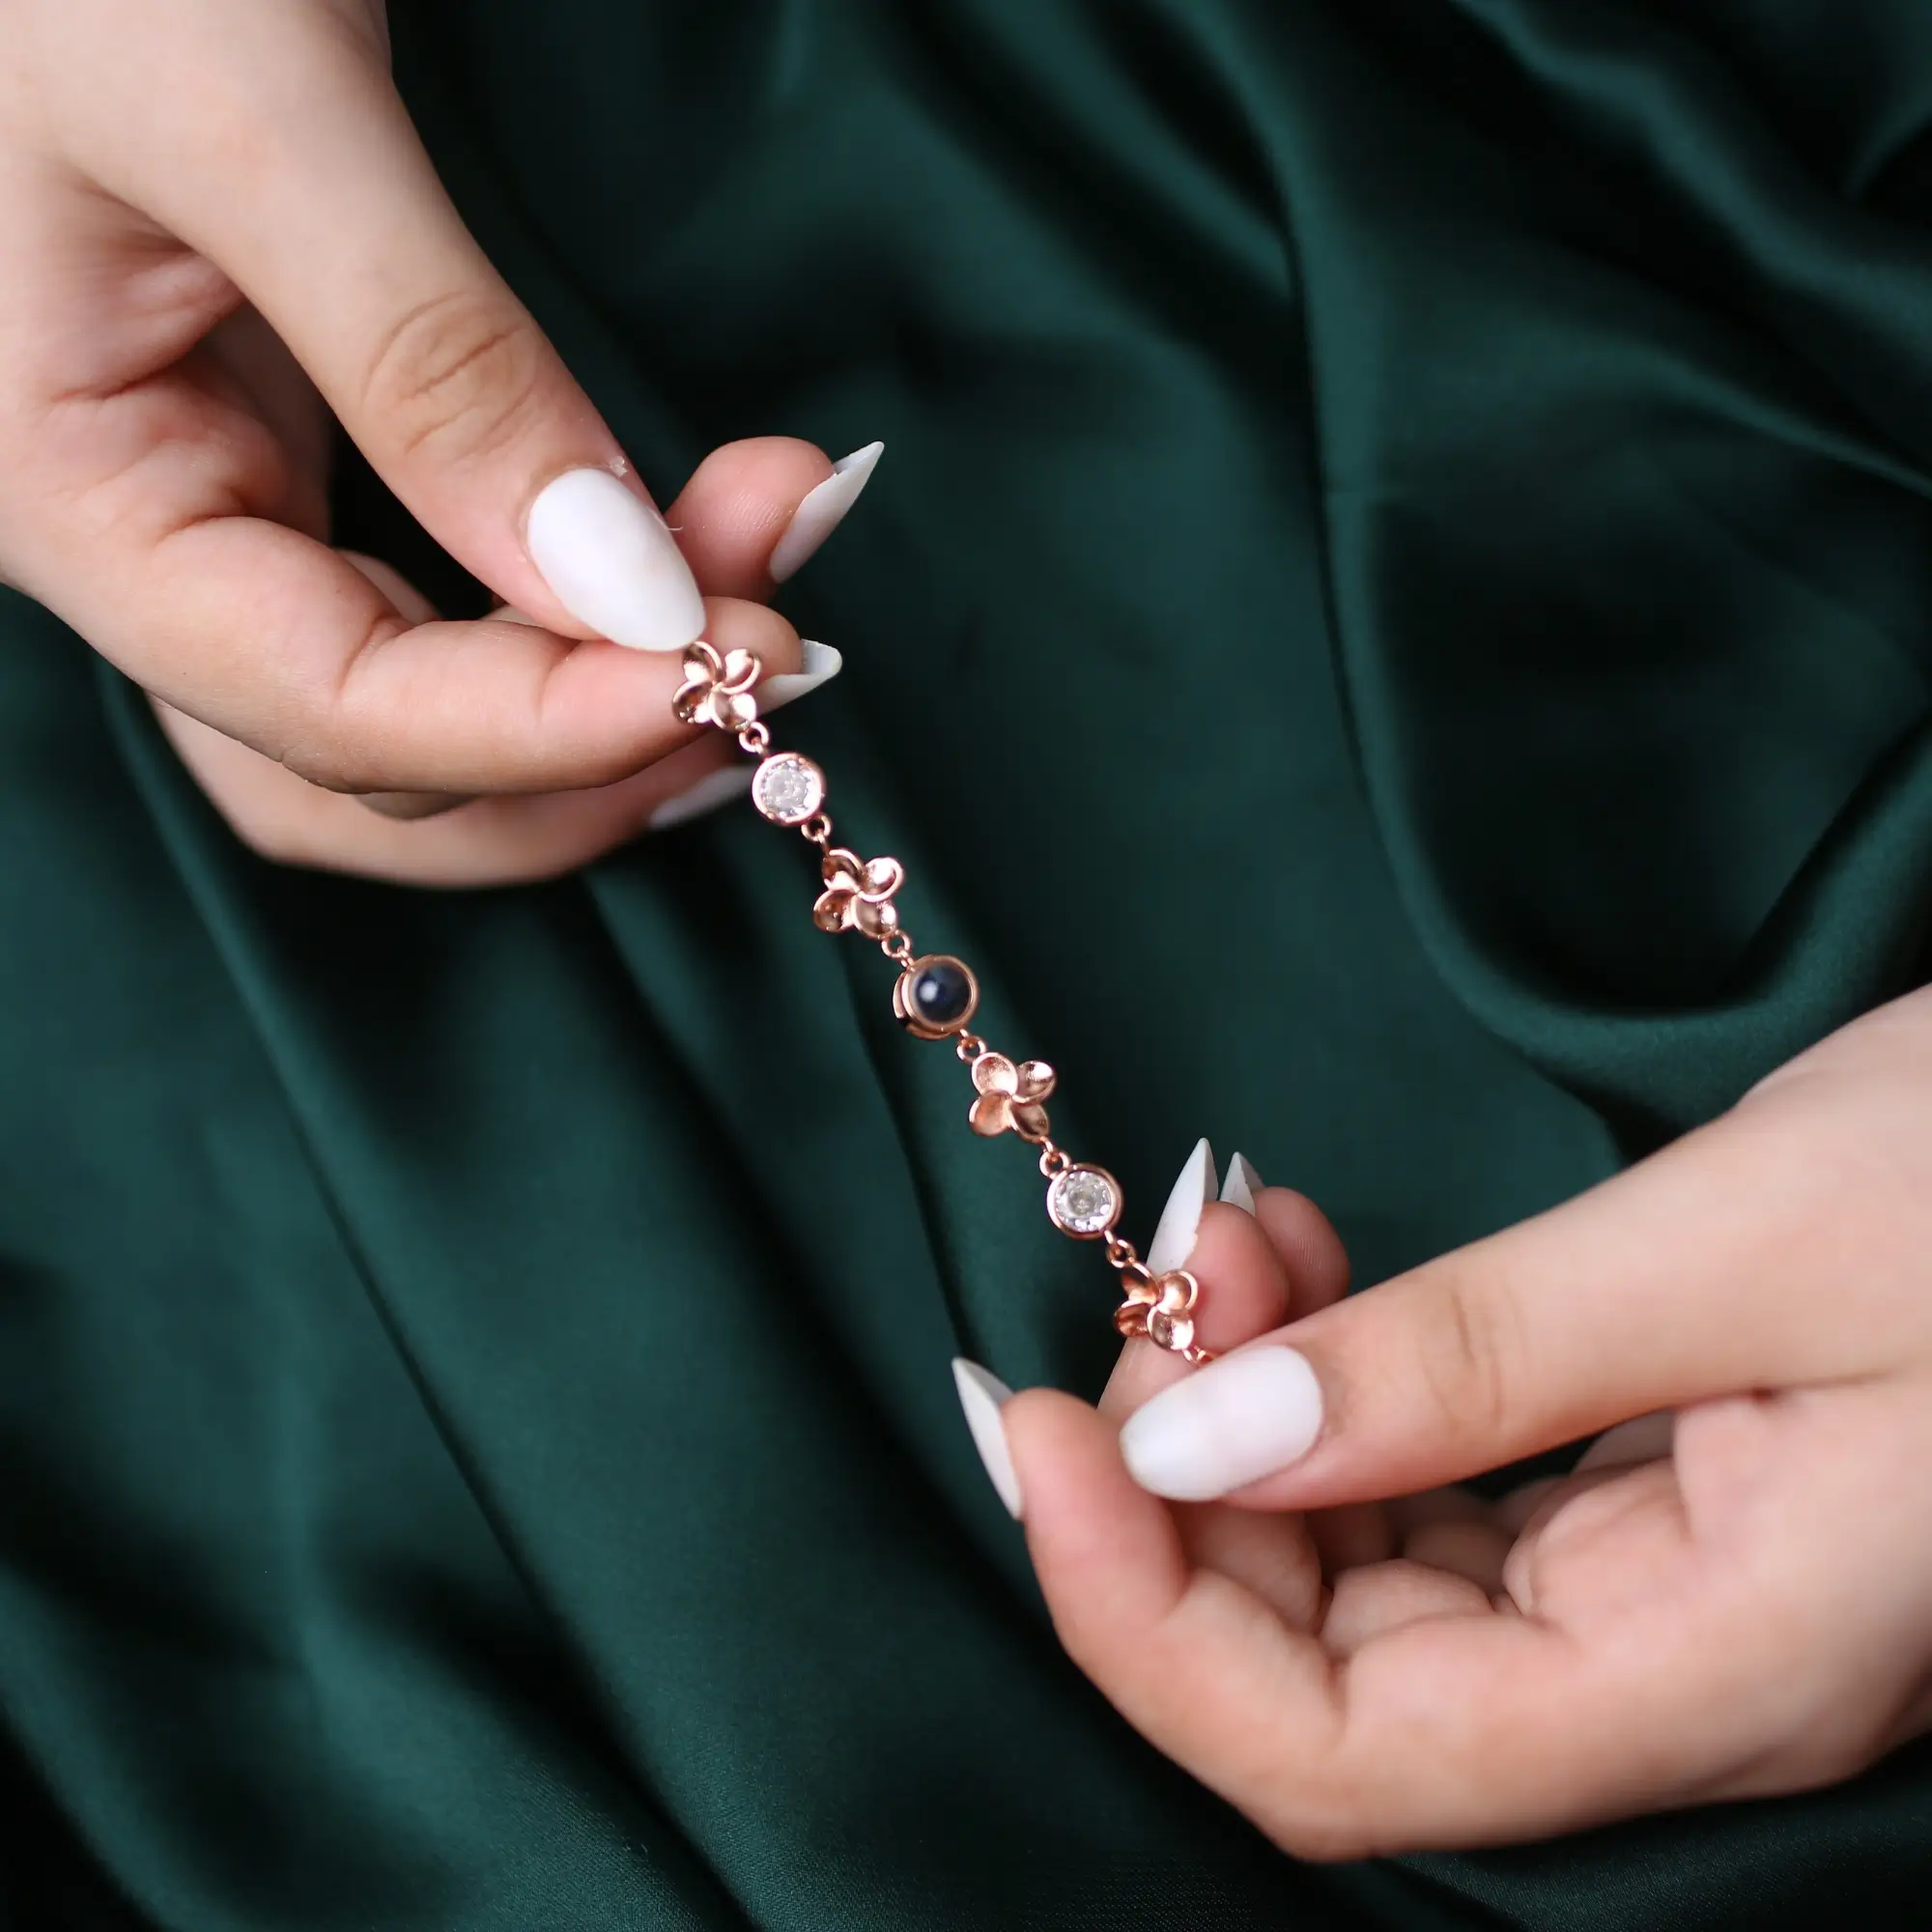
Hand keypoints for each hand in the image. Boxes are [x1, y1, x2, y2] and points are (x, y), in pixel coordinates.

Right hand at [0, 2, 875, 882]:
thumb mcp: (251, 111)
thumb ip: (433, 363)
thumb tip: (629, 591)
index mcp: (68, 496)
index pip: (331, 710)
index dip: (549, 728)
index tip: (742, 666)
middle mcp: (141, 543)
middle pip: (386, 758)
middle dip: (598, 729)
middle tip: (784, 648)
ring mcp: (218, 505)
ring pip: (422, 715)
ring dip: (605, 698)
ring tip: (768, 606)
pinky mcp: (297, 455)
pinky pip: (444, 609)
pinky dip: (577, 617)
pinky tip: (690, 571)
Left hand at [973, 986, 1931, 1855]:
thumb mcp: (1741, 1243)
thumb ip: (1464, 1360)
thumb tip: (1198, 1445)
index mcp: (1717, 1670)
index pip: (1341, 1758)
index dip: (1141, 1622)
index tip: (1033, 1430)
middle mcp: (1670, 1671)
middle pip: (1323, 1676)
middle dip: (1182, 1481)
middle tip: (1159, 1268)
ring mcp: (1656, 1591)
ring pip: (1361, 1576)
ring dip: (1250, 1408)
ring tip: (1233, 1226)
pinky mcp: (1642, 1501)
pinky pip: (1430, 1490)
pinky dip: (1337, 1379)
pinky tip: (1303, 1258)